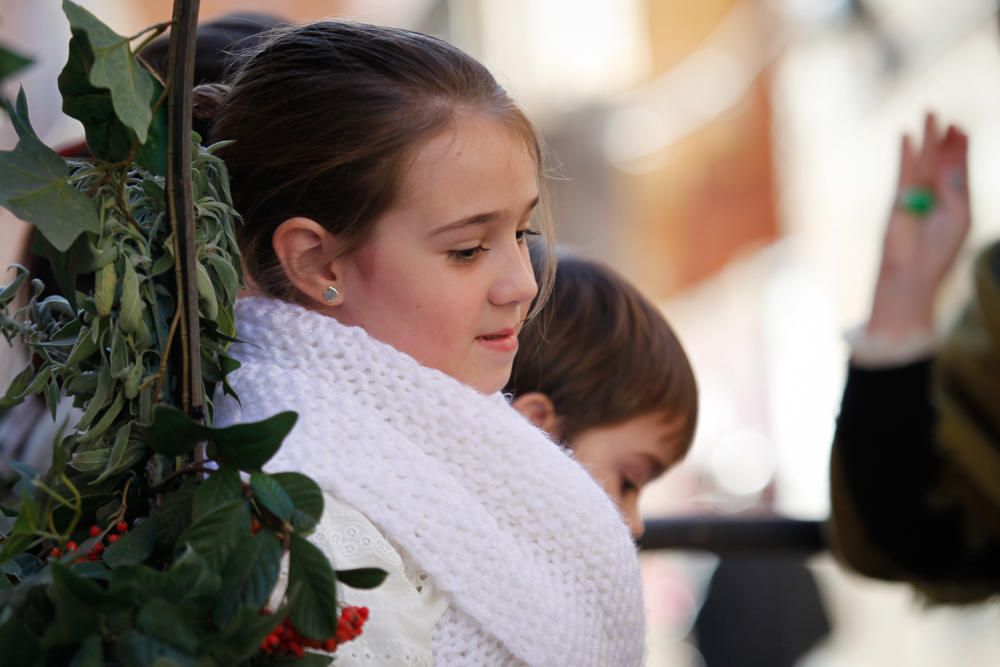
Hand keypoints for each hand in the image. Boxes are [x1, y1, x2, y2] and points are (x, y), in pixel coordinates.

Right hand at [867, 114, 969, 338]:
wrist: (912, 272)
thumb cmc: (940, 250)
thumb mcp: (959, 214)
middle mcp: (935, 195)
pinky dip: (906, 153)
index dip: (959, 147)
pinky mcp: (899, 198)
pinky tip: (906, 136)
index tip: (959, 129)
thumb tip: (952, 154)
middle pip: (940, 160)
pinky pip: (904, 170)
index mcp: (955, 201)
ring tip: (929, 115)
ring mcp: (916, 195)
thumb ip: (956, 184)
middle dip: (943, 139)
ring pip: (923, 161)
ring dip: (927, 138)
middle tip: (944, 118)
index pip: (957, 167)